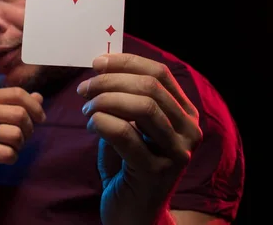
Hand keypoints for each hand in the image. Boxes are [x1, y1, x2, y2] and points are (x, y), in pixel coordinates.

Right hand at [0, 87, 45, 189]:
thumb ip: (17, 105)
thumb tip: (39, 97)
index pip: (17, 93)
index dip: (35, 106)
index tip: (41, 119)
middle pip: (20, 114)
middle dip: (29, 129)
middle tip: (22, 138)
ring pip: (16, 135)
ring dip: (20, 145)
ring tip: (10, 147)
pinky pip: (8, 153)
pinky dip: (12, 158)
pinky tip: (2, 157)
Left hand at [76, 53, 202, 224]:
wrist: (133, 213)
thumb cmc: (128, 164)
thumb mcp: (131, 125)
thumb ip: (126, 98)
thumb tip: (103, 65)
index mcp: (186, 114)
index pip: (160, 73)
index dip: (126, 62)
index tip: (97, 62)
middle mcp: (189, 131)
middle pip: (149, 87)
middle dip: (109, 81)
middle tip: (83, 89)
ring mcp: (176, 152)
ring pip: (142, 107)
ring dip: (105, 101)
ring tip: (86, 109)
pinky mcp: (156, 171)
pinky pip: (124, 133)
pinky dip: (101, 122)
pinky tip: (91, 126)